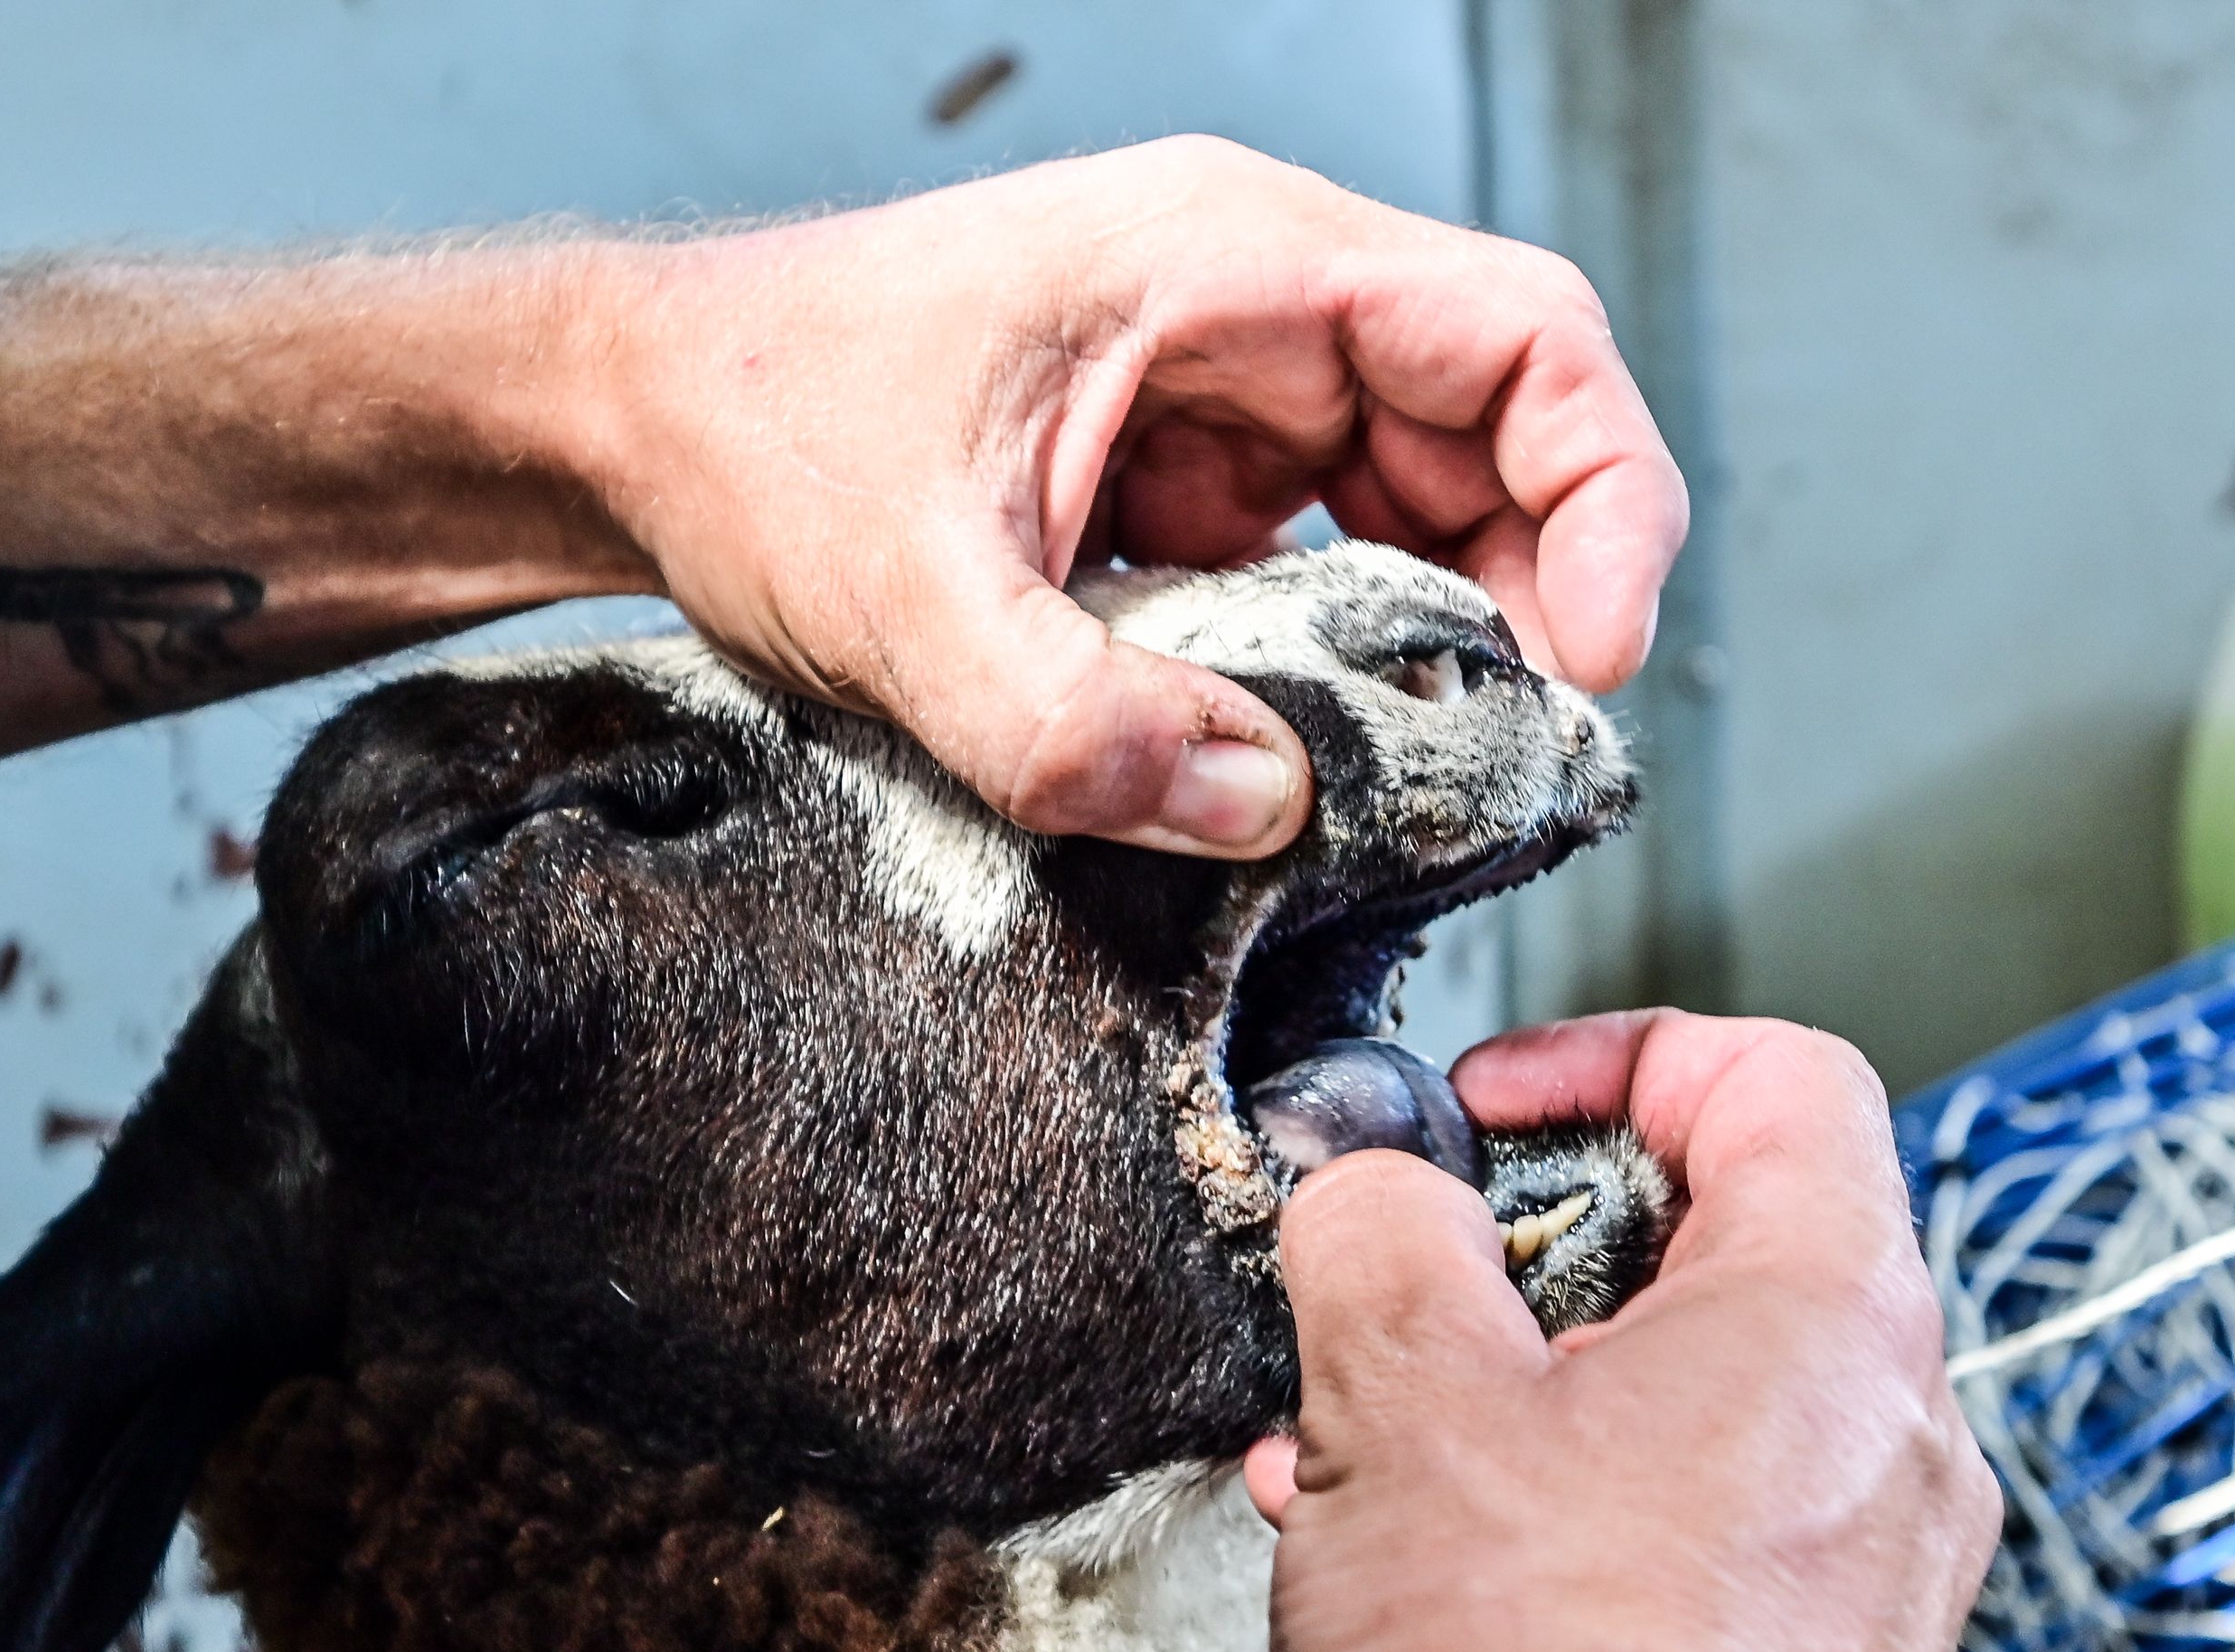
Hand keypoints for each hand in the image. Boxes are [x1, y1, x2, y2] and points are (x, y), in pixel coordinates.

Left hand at [573, 137, 1686, 857]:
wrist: (628, 418)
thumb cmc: (750, 431)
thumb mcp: (896, 597)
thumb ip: (1066, 722)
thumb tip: (1261, 808)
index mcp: (1227, 260)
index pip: (1525, 334)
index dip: (1606, 489)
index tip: (1594, 652)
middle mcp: (1254, 307)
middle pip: (1503, 433)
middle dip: (1536, 595)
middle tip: (1505, 755)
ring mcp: (1223, 390)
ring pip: (1426, 505)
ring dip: (1443, 639)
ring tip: (1414, 770)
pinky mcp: (1183, 476)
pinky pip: (1326, 560)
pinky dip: (1344, 660)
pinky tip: (1303, 754)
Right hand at [1243, 1012, 1998, 1651]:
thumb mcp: (1398, 1387)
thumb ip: (1381, 1232)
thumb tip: (1376, 1190)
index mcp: (1834, 1313)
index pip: (1778, 1076)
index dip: (1616, 1053)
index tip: (1494, 1099)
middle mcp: (1895, 1443)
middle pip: (1730, 1252)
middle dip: (1540, 1257)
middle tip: (1422, 1292)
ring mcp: (1876, 1584)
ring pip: (1696, 1415)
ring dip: (1529, 1404)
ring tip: (1378, 1452)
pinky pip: (1701, 1546)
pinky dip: (1570, 1521)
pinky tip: (1428, 1577)